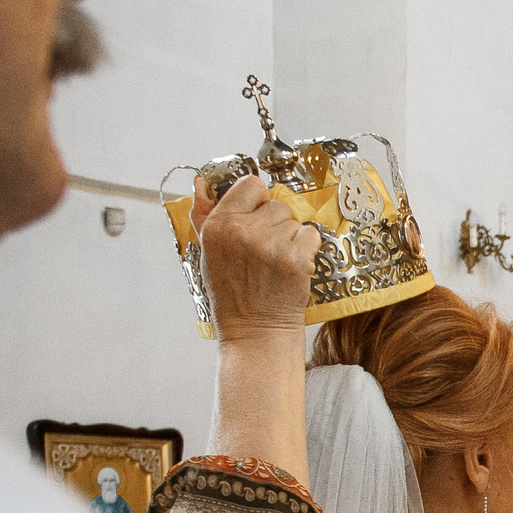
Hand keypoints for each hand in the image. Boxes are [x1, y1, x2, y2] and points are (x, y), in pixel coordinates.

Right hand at [191, 173, 317, 336]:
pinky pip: (311, 236)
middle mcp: (242, 230)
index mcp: (218, 225)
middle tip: (265, 252)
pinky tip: (291, 268)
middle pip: (277, 204)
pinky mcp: (295, 258)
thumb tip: (201, 182)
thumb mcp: (209, 252)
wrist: (256, 331)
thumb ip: (205, 215)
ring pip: (295, 221)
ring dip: (291, 239)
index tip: (256, 218)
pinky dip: (307, 250)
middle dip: (275, 224)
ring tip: (276, 264)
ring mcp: (270, 244)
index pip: (250, 184)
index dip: (257, 200)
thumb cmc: (233, 294)